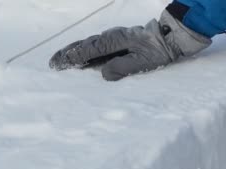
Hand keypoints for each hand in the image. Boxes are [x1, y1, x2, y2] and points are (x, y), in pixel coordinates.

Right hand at [49, 10, 210, 80]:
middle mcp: (112, 36)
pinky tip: (79, 58)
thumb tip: (104, 74)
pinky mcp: (117, 40)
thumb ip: (123, 67)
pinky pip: (96, 45)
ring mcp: (114, 37)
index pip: (91, 49)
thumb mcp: (144, 62)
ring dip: (73, 51)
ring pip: (89, 43)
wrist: (172, 35)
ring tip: (60, 60)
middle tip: (53, 64)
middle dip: (68, 53)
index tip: (61, 64)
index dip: (74, 57)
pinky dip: (84, 51)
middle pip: (85, 44)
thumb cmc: (159, 50)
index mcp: (116, 41)